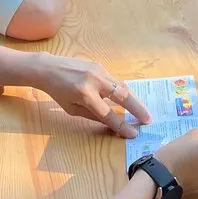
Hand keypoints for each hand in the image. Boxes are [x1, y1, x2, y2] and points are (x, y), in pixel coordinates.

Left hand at [35, 55, 151, 137]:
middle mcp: (94, 81)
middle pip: (122, 96)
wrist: (50, 68)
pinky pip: (114, 80)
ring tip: (142, 112)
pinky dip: (122, 91)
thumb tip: (112, 124)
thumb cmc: (58, 92)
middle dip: (137, 109)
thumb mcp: (72, 109)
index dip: (121, 125)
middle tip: (148, 120)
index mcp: (85, 95)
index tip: (133, 133)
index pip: (107, 113)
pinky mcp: (100, 65)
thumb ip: (93, 115)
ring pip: (122, 86)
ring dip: (133, 100)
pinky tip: (128, 99)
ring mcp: (99, 71)